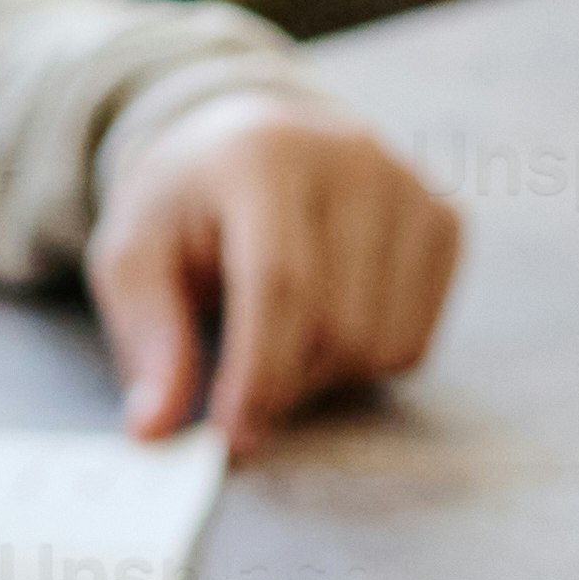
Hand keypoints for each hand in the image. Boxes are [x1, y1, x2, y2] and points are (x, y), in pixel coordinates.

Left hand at [87, 78, 461, 448]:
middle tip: (244, 400)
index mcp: (265, 153)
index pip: (281, 283)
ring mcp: (409, 186)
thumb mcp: (134, 257)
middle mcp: (352, 157)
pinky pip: (415, 340)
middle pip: (338, 323)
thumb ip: (148, 338)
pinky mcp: (444, 219)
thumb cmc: (186, 206)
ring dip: (325, 379)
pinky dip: (367, 363)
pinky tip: (324, 327)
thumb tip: (156, 428)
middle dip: (286, 385)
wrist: (249, 142)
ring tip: (279, 349)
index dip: (259, 372)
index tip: (232, 437)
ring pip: (383, 342)